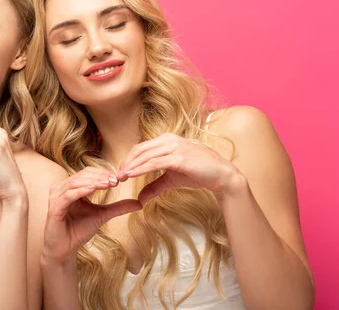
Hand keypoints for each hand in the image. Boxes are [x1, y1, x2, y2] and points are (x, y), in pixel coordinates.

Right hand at [42, 167, 141, 262]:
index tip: (120, 178)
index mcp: (72, 187)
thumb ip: (118, 208)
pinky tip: (93, 189)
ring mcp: (56, 196)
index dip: (104, 174)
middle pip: (83, 175)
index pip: (88, 173)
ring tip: (109, 183)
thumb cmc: (79, 231)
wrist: (64, 250)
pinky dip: (82, 190)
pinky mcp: (53, 207)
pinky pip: (68, 195)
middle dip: (101, 176)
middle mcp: (62, 188)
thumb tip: (139, 203)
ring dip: (93, 181)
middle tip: (116, 180)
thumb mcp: (102, 216)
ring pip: (76, 182)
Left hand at [118, 133, 241, 202]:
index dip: (128, 159)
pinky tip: (131, 175)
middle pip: (140, 149)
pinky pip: (154, 162)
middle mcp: (170, 139)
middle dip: (126, 163)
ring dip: (130, 167)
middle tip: (116, 176)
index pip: (141, 147)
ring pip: (145, 155)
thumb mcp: (171, 179)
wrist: (222, 176)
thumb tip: (140, 199)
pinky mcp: (179, 157)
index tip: (120, 172)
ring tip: (120, 177)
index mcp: (167, 139)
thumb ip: (155, 186)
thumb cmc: (198, 173)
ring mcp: (175, 147)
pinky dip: (141, 169)